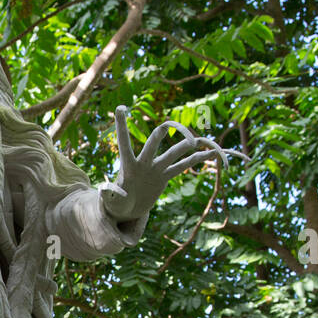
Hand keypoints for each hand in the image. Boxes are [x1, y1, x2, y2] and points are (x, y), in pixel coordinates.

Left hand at [101, 105, 228, 221]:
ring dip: (186, 145)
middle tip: (168, 124)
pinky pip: (184, 165)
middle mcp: (143, 162)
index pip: (124, 142)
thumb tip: (104, 188)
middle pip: (154, 142)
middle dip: (161, 133)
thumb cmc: (116, 205)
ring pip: (174, 153)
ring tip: (201, 141)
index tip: (121, 107)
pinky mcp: (165, 175)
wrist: (128, 209)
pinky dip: (197, 160)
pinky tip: (212, 153)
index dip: (122, 126)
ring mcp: (156, 167)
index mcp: (128, 165)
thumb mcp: (111, 202)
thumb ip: (108, 194)